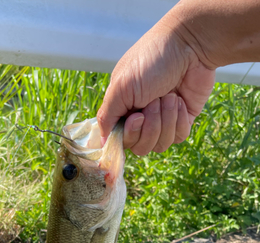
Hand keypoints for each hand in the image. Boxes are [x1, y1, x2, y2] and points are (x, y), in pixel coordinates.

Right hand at [97, 20, 215, 154]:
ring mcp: (163, 120)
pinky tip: (180, 100)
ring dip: (165, 120)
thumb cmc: (151, 60)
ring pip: (160, 144)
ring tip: (169, 96)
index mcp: (123, 109)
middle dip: (150, 126)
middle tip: (154, 100)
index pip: (121, 140)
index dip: (130, 135)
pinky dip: (179, 119)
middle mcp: (141, 118)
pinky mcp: (183, 120)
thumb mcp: (120, 87)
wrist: (190, 45)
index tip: (137, 116)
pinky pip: (178, 137)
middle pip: (141, 147)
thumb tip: (102, 142)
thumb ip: (106, 116)